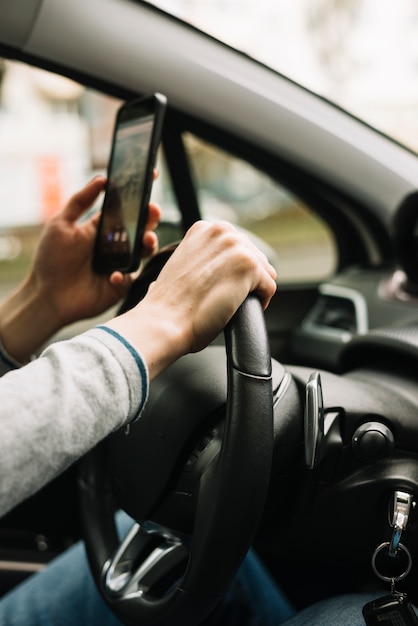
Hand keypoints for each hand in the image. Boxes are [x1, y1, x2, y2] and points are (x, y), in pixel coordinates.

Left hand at [0, 177, 159, 361]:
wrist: (46, 295)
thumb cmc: (51, 259)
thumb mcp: (61, 224)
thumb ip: (80, 201)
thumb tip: (102, 178)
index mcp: (104, 228)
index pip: (127, 208)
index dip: (140, 195)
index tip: (151, 177)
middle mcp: (117, 245)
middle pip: (141, 227)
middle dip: (151, 217)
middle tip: (153, 211)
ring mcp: (121, 265)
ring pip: (144, 252)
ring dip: (149, 244)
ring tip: (147, 240)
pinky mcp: (121, 286)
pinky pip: (130, 279)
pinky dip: (123, 276)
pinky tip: (113, 275)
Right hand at [106, 221, 276, 378]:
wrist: (164, 322)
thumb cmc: (169, 304)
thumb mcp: (182, 266)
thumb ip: (201, 258)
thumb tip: (214, 267)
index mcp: (203, 229)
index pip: (237, 246)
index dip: (233, 271)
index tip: (220, 285)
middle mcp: (221, 231)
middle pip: (254, 257)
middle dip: (246, 279)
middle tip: (226, 298)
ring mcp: (236, 246)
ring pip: (264, 271)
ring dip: (253, 290)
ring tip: (232, 304)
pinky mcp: (249, 266)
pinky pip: (269, 287)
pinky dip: (261, 302)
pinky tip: (238, 309)